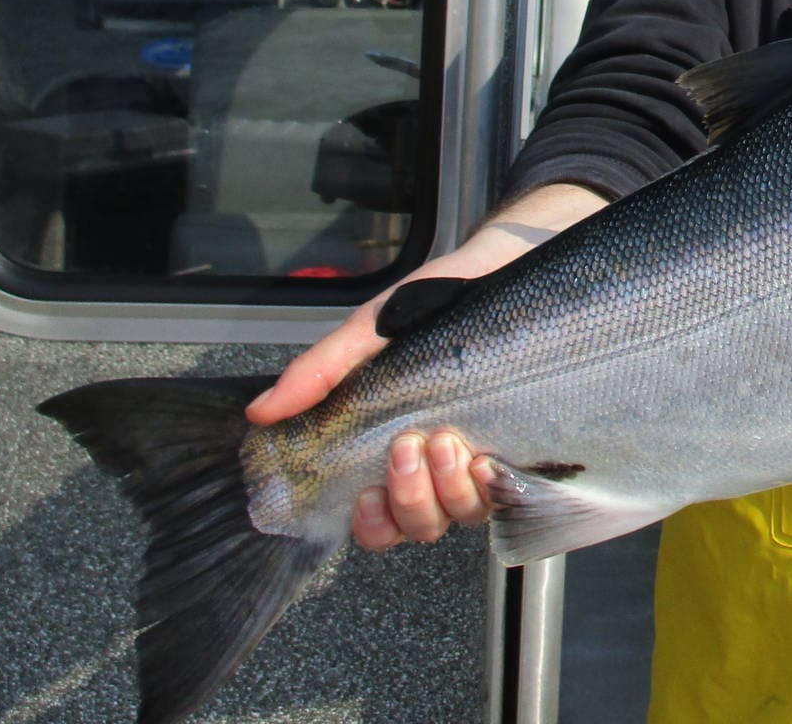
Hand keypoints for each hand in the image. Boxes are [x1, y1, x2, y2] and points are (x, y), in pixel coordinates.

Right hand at [246, 182, 607, 548]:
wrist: (507, 264)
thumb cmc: (440, 301)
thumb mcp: (373, 331)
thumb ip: (322, 372)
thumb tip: (261, 410)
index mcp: (399, 447)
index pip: (379, 518)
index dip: (371, 524)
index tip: (365, 496)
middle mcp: (442, 464)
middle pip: (418, 526)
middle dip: (409, 500)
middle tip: (408, 445)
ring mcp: (486, 459)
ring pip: (462, 516)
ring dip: (448, 489)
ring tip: (447, 439)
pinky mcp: (529, 446)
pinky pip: (512, 495)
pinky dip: (494, 485)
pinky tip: (487, 458)